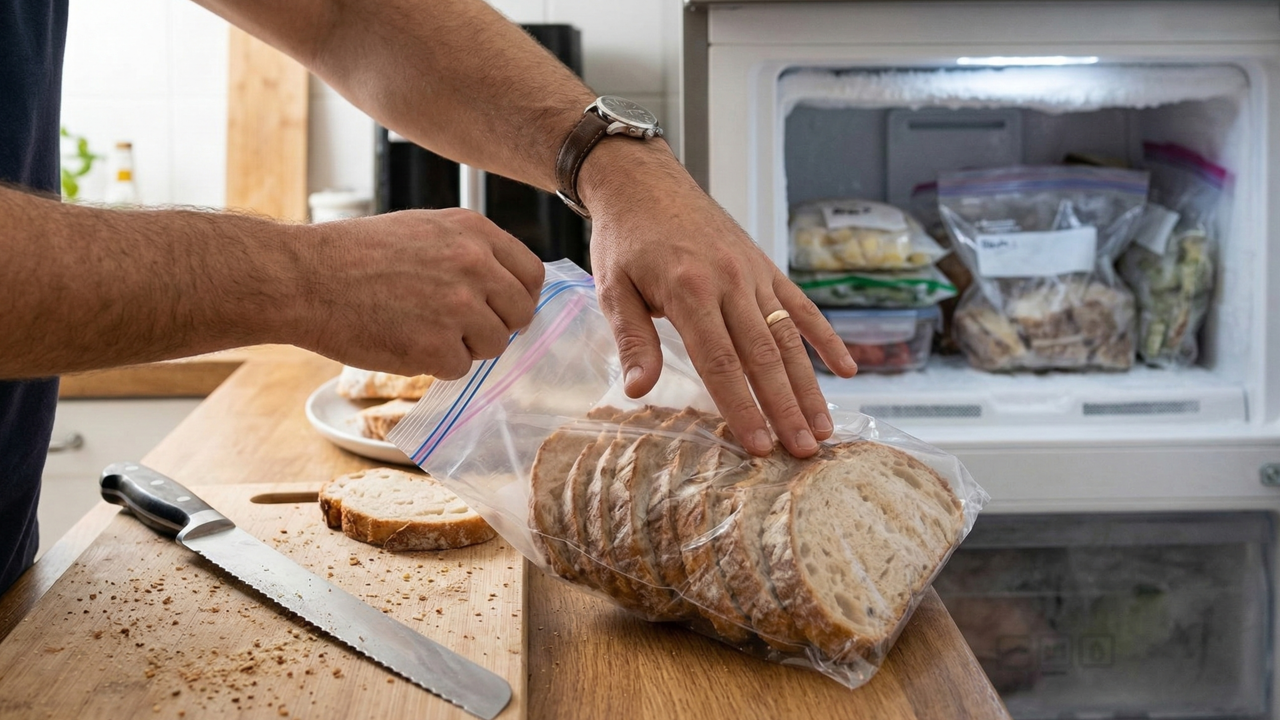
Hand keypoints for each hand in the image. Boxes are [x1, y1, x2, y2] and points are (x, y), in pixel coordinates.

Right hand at [293, 208, 543, 378]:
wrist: (306, 278)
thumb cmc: (355, 254)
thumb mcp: (424, 230)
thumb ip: (470, 252)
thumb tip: (505, 285)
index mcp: (474, 231)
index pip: (531, 274)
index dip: (519, 297)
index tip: (504, 309)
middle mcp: (474, 265)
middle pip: (519, 314)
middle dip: (496, 326)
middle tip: (462, 328)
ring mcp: (459, 307)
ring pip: (493, 345)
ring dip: (464, 346)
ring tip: (421, 328)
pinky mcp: (438, 346)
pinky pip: (460, 368)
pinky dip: (435, 364)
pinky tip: (404, 341)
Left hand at [581, 142, 856, 457]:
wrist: (643, 180)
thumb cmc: (624, 238)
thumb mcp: (612, 288)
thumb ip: (632, 339)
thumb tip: (637, 391)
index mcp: (690, 291)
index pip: (721, 362)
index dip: (743, 407)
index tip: (761, 446)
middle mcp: (729, 282)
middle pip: (764, 356)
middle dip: (786, 408)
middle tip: (804, 451)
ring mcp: (753, 273)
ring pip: (788, 337)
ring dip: (808, 385)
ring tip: (825, 427)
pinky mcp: (764, 265)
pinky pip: (800, 306)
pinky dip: (825, 338)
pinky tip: (845, 370)